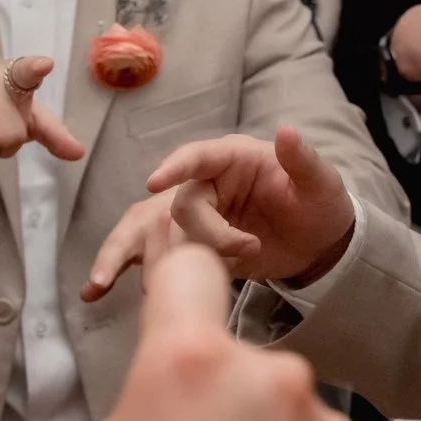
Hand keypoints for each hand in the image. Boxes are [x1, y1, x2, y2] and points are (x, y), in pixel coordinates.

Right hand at [84, 127, 353, 298]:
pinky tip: (99, 290)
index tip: (155, 181)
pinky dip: (135, 270)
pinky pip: (158, 256)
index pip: (197, 157)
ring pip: (153, 230)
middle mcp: (207, 184)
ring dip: (128, 253)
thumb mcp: (321, 182)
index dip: (176, 167)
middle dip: (199, 234)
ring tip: (105, 281)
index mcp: (232, 159)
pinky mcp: (193, 247)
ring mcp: (197, 218)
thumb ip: (302, 159)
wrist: (320, 246)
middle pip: (178, 205)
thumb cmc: (321, 204)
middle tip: (235, 254)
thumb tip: (287, 131)